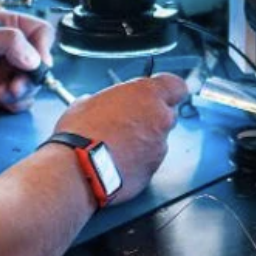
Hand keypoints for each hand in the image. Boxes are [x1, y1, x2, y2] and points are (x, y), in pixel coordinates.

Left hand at [0, 11, 54, 111]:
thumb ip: (11, 41)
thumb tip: (34, 59)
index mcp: (7, 27)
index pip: (41, 33)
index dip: (43, 47)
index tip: (37, 62)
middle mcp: (10, 50)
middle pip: (41, 62)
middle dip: (32, 75)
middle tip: (18, 82)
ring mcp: (5, 72)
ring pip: (33, 83)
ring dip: (23, 90)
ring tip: (6, 91)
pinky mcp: (0, 93)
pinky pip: (22, 100)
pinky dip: (16, 102)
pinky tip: (0, 98)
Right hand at [54, 73, 187, 203]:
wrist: (78, 168)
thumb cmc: (81, 133)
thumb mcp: (87, 102)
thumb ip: (109, 100)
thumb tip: (104, 105)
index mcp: (147, 94)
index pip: (176, 86)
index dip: (168, 91)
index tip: (158, 94)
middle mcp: (160, 118)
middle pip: (167, 113)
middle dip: (152, 117)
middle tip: (129, 122)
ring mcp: (159, 146)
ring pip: (159, 140)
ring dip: (144, 141)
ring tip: (118, 146)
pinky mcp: (153, 170)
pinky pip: (149, 162)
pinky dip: (138, 162)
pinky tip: (117, 162)